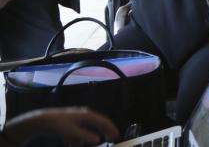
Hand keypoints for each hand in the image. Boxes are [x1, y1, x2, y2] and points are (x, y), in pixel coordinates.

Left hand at [3, 107, 118, 146]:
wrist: (41, 120)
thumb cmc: (58, 125)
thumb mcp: (72, 133)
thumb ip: (86, 136)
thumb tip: (98, 140)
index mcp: (88, 115)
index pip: (104, 122)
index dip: (111, 129)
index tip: (116, 137)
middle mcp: (85, 115)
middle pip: (98, 124)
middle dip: (103, 133)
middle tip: (109, 140)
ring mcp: (78, 118)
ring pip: (87, 129)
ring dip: (85, 138)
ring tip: (78, 145)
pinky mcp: (71, 122)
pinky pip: (79, 131)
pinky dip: (77, 138)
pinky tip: (70, 143)